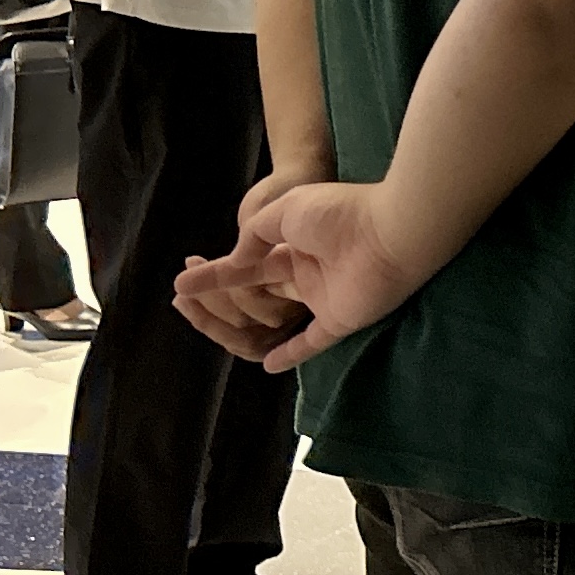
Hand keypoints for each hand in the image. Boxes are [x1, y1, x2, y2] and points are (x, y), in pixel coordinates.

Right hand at [174, 176, 424, 372]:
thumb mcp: (285, 210)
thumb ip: (256, 234)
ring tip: (209, 329)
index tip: (183, 279)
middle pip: (258, 289)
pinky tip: (266, 364)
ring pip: (276, 315)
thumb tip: (234, 262)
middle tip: (182, 300)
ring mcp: (324, 296)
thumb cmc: (340, 213)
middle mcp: (309, 270)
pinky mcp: (339, 320)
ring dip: (243, 321)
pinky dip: (290, 353)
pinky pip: (311, 342)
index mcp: (297, 240)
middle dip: (221, 294)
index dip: (217, 271)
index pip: (250, 261)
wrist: (392, 230)